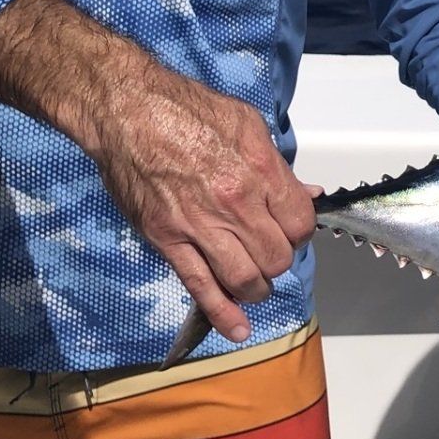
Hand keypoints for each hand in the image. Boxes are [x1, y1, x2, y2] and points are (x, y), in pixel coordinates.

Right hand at [89, 65, 317, 346]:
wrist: (129, 113)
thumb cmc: (189, 109)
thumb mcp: (248, 124)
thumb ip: (279, 164)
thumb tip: (308, 192)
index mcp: (259, 171)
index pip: (301, 223)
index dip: (299, 230)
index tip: (289, 227)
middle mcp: (235, 204)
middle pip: (276, 256)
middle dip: (279, 259)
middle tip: (268, 249)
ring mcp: (200, 227)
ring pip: (245, 279)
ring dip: (256, 287)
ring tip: (255, 281)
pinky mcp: (168, 241)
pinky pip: (200, 287)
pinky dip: (222, 314)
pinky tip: (238, 329)